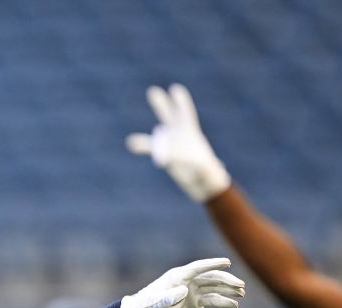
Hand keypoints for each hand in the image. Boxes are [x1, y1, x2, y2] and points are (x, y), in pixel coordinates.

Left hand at [121, 258, 244, 307]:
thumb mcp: (155, 305)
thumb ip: (167, 297)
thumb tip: (183, 291)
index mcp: (177, 277)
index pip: (198, 267)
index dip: (212, 264)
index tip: (228, 262)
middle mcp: (186, 281)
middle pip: (211, 277)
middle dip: (226, 280)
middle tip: (241, 286)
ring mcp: (191, 292)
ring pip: (214, 288)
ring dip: (228, 290)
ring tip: (242, 293)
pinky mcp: (193, 303)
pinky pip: (211, 300)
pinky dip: (222, 302)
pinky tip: (234, 305)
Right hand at [126, 84, 230, 202]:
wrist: (206, 185)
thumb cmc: (210, 175)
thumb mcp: (204, 168)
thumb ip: (193, 163)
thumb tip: (173, 159)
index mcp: (191, 133)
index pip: (186, 114)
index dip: (181, 102)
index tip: (175, 89)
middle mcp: (180, 136)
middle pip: (169, 117)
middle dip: (162, 104)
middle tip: (153, 90)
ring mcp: (171, 146)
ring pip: (157, 134)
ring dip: (146, 131)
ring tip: (135, 123)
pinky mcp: (166, 158)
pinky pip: (152, 150)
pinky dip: (141, 146)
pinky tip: (131, 143)